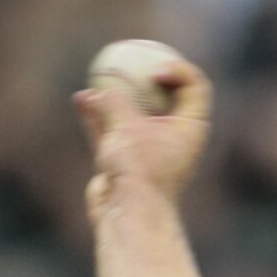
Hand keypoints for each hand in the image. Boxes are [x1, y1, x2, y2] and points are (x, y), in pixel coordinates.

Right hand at [75, 55, 212, 217]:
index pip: (195, 87)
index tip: (154, 71)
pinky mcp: (124, 160)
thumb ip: (115, 100)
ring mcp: (148, 148)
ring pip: (132, 112)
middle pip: (163, 95)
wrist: (126, 216)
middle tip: (126, 60)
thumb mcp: (127, 127)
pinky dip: (97, 115)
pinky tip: (81, 100)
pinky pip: (110, 129)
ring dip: (114, 96)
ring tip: (95, 81)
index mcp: (190, 127)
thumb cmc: (138, 172)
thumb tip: (101, 89)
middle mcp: (173, 136)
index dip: (178, 69)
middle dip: (142, 77)